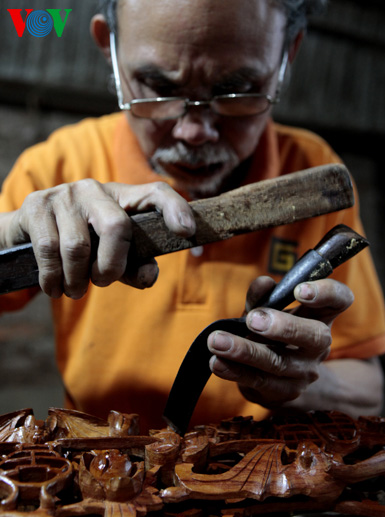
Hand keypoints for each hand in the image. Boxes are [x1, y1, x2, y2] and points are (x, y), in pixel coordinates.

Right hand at [3, 180, 194, 298]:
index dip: (176, 208)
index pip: (157, 193)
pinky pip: (48, 249)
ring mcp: (65, 194)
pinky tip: (54, 288)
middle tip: (102, 282)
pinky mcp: (36, 205)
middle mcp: (96, 189)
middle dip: (111, 266)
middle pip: (116, 226)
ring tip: (76, 290)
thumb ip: (134, 268)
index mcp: (124, 199)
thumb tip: (149, 276)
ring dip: (77, 280)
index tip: (187, 232)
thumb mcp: (112, 256)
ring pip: (77, 246)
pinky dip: (53, 278)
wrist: (29, 231)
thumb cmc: (84, 245)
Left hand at [207, 276, 353, 407]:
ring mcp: (304, 372)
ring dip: (244, 351)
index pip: (339, 299)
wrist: (282, 378)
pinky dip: (234, 371)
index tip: (300, 289)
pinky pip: (258, 381)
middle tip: (253, 320)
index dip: (326, 292)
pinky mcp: (283, 392)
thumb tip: (263, 283)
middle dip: (283, 327)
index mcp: (321, 316)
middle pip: (314, 336)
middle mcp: (319, 345)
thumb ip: (263, 295)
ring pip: (278, 362)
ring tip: (217, 341)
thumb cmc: (273, 332)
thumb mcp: (268, 309)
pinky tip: (217, 362)